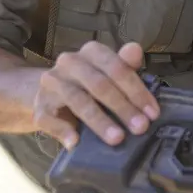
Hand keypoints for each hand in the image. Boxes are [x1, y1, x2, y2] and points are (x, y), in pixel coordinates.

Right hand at [32, 41, 158, 148]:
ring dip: (99, 122)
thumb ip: (125, 64)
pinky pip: (49, 118)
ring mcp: (52, 84)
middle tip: (140, 127)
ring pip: (78, 101)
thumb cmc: (91, 83)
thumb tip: (135, 50)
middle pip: (99, 84)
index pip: (116, 67)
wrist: (53, 93)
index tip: (152, 113)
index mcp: (91, 52)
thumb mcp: (111, 73)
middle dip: (123, 108)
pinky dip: (62, 130)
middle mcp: (69, 63)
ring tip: (117, 138)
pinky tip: (75, 142)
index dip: (136, 90)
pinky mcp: (40, 106)